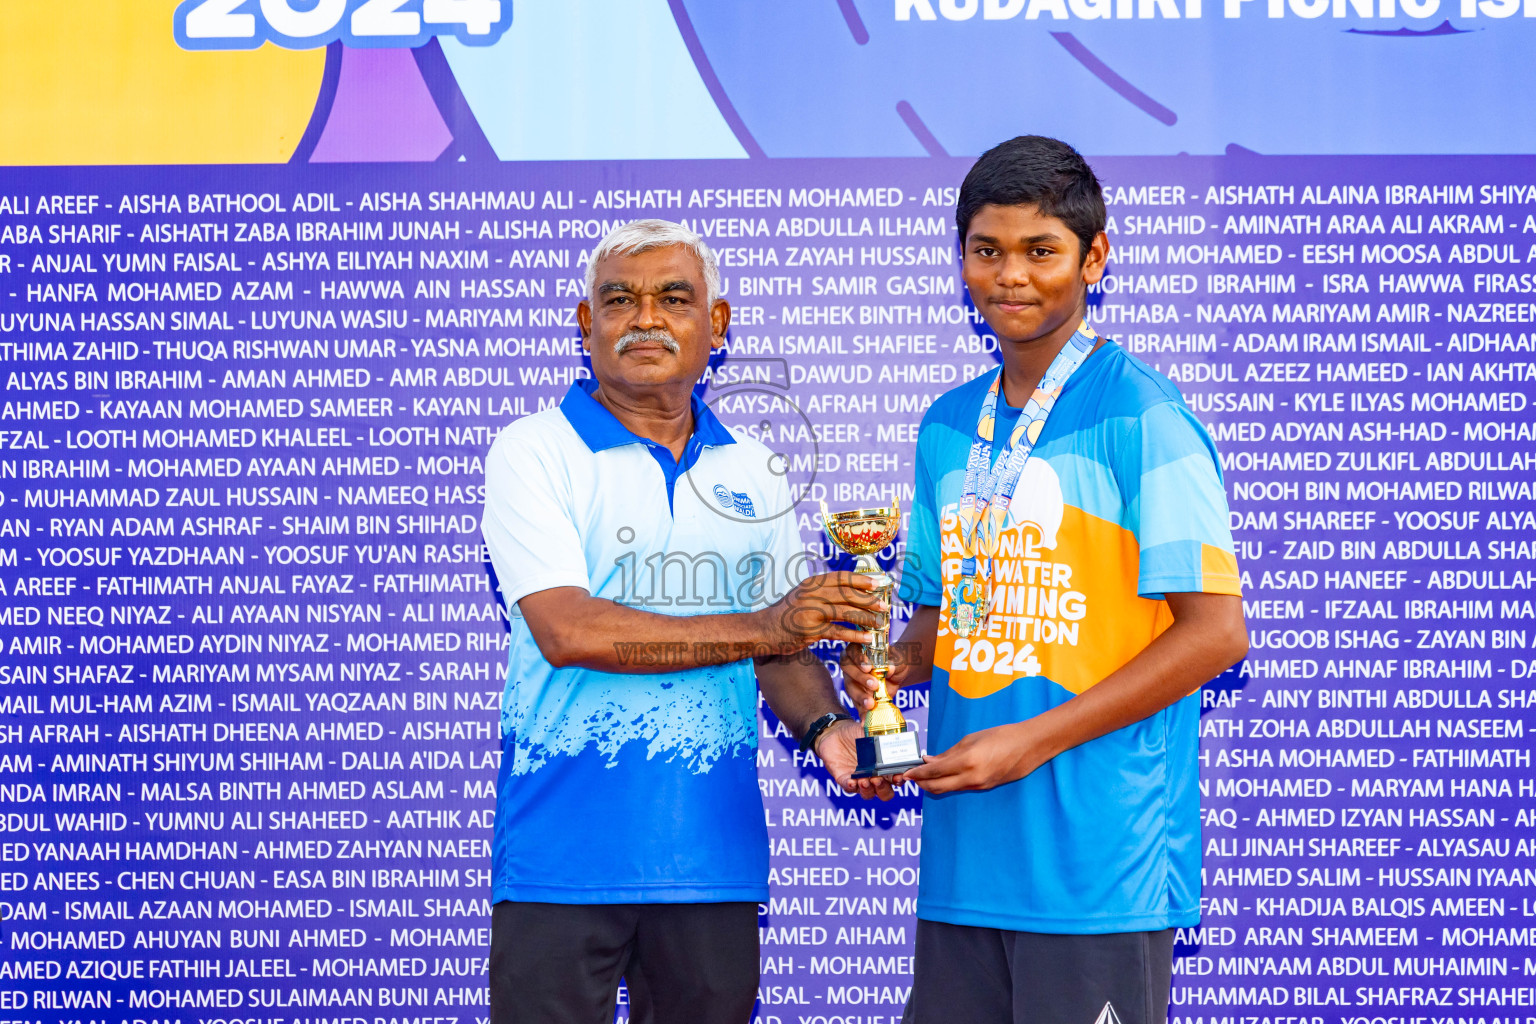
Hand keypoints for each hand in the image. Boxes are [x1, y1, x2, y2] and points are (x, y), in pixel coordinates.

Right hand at [758, 572, 885, 653]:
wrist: (764, 629)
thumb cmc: (788, 612)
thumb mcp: (803, 594)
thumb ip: (823, 591)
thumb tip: (852, 589)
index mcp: (812, 583)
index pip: (842, 578)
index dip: (863, 580)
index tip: (879, 583)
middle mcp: (812, 595)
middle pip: (847, 595)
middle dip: (869, 600)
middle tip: (885, 606)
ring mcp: (811, 613)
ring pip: (845, 613)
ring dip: (866, 618)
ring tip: (880, 623)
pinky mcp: (810, 631)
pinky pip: (838, 633)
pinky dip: (854, 636)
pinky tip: (866, 638)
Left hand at [814, 719, 892, 800]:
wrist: (835, 733)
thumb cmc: (856, 732)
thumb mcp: (869, 731)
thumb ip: (878, 731)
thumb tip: (885, 724)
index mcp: (885, 766)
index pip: (897, 779)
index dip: (899, 780)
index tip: (898, 776)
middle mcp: (875, 777)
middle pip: (885, 793)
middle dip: (884, 789)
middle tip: (878, 779)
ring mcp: (860, 780)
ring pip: (868, 794)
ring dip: (868, 790)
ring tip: (865, 780)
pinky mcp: (844, 780)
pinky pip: (849, 789)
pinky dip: (851, 787)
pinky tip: (852, 781)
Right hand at [839, 643, 911, 712]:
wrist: (897, 674)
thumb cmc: (896, 661)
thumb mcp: (898, 659)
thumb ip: (894, 662)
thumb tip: (890, 668)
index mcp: (858, 650)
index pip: (853, 652)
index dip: (859, 660)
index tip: (868, 667)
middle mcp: (851, 665)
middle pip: (849, 670)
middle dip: (861, 678)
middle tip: (873, 685)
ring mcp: (852, 681)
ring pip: (851, 688)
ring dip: (860, 696)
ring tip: (871, 703)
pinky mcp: (856, 696)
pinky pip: (857, 704)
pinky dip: (862, 711)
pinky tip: (866, 719)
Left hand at [896, 722, 1046, 795]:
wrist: (1029, 746)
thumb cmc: (1001, 736)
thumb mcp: (971, 739)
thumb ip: (949, 753)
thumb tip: (929, 760)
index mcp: (967, 761)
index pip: (935, 772)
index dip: (918, 773)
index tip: (906, 773)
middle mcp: (972, 778)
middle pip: (937, 787)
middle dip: (921, 783)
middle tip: (911, 777)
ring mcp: (979, 785)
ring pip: (948, 789)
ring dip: (933, 784)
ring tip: (923, 776)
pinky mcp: (985, 788)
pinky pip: (960, 788)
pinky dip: (948, 783)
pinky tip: (944, 775)